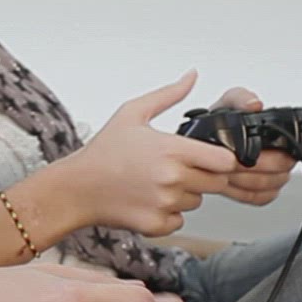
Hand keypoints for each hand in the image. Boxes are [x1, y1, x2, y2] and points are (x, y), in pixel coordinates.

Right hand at [44, 70, 239, 235]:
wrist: (76, 188)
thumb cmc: (102, 153)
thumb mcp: (132, 113)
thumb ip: (168, 95)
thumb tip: (191, 76)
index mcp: (172, 150)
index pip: (226, 161)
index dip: (221, 158)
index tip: (207, 156)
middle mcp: (173, 178)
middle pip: (217, 183)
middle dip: (204, 175)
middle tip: (177, 168)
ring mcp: (165, 204)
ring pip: (197, 202)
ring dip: (185, 194)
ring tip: (157, 183)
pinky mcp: (157, 224)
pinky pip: (179, 220)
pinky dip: (169, 214)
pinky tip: (149, 200)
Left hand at [209, 87, 301, 205]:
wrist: (197, 155)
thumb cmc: (214, 128)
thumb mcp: (223, 105)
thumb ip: (238, 97)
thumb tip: (256, 102)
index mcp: (280, 130)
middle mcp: (283, 152)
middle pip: (286, 163)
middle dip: (256, 161)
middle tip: (231, 157)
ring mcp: (274, 174)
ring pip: (274, 182)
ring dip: (246, 177)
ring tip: (226, 167)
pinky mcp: (263, 193)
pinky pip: (262, 198)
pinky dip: (242, 192)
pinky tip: (229, 182)